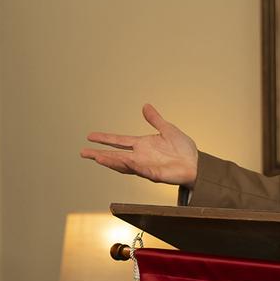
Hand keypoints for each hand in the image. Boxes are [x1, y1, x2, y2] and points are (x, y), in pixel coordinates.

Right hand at [81, 104, 198, 186]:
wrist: (196, 163)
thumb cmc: (183, 149)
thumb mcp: (168, 129)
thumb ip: (155, 119)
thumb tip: (145, 106)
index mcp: (141, 145)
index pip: (119, 142)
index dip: (104, 139)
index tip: (90, 136)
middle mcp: (140, 157)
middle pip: (115, 156)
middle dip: (99, 154)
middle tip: (83, 152)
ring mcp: (146, 166)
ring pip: (124, 165)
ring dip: (111, 161)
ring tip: (98, 157)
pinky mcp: (155, 175)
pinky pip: (142, 170)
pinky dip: (134, 166)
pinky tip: (125, 161)